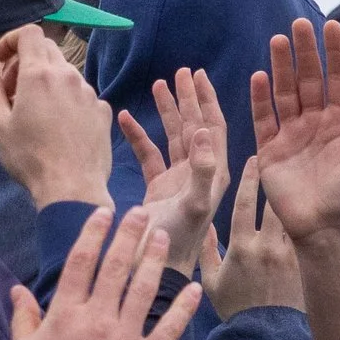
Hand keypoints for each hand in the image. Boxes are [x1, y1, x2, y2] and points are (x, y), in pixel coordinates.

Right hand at [0, 25, 112, 210]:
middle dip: (26, 62)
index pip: (29, 33)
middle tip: (13, 90)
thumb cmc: (30, 159)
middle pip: (47, 49)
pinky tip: (59, 125)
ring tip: (35, 112)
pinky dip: (66, 99)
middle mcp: (68, 77)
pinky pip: (81, 94)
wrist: (72, 188)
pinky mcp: (103, 111)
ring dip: (47, 82)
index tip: (1, 62)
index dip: (11, 41)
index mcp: (39, 75)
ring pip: (66, 72)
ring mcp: (89, 93)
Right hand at [7, 208, 199, 339]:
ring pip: (143, 289)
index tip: (105, 212)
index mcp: (65, 315)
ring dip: (154, 259)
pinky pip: (170, 328)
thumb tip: (17, 288)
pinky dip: (184, 307)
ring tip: (163, 236)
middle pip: (115, 267)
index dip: (94, 234)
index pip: (81, 262)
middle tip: (141, 211)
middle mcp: (97, 320)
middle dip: (129, 235)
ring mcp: (125, 339)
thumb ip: (23, 319)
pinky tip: (194, 288)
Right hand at [115, 68, 228, 259]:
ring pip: (173, 136)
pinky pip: (150, 154)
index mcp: (214, 173)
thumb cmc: (179, 240)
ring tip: (159, 83)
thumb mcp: (194, 204)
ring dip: (167, 111)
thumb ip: (201, 169)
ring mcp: (179, 179)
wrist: (157, 267)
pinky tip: (125, 116)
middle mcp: (200, 173)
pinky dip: (138, 135)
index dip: (207, 100)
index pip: (214, 128)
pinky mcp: (159, 187)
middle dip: (189, 98)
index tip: (199, 75)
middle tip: (181, 72)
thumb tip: (203, 130)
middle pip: (196, 126)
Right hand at [201, 156, 303, 315]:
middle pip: (274, 204)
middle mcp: (266, 247)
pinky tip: (312, 209)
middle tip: (282, 160)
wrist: (266, 335)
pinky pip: (306, 237)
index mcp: (241, 248)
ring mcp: (288, 255)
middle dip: (276, 181)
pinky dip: (308, 222)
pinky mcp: (303, 264)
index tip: (253, 160)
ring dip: (294, 199)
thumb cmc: (236, 308)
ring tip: (301, 178)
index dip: (249, 179)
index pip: (245, 204)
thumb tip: (203, 225)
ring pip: (293, 218)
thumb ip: (207, 251)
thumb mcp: (212, 281)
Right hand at [250, 18, 339, 241]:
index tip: (332, 26)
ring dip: (281, 66)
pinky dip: (260, 99)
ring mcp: (291, 136)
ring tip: (278, 40)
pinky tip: (260, 76)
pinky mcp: (270, 151)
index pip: (339, 80)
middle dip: (305, 52)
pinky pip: (263, 119)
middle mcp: (316, 125)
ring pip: (285, 93)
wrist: (328, 231)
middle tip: (299, 24)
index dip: (336, 53)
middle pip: (309, 80)